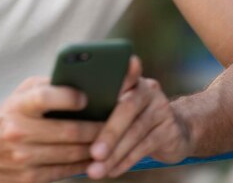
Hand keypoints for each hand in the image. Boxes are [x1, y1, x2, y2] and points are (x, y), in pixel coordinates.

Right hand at [0, 76, 100, 182]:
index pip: (45, 97)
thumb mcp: (20, 94)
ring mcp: (24, 159)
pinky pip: (65, 172)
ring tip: (110, 140)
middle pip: (68, 132)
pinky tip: (94, 157)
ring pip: (71, 154)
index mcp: (18, 106)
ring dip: (95, 148)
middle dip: (96, 128)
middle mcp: (19, 132)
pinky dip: (82, 164)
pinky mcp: (29, 179)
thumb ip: (48, 86)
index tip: (86, 96)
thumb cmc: (7, 115)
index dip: (68, 97)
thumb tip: (83, 82)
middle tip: (115, 123)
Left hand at [86, 56, 192, 178]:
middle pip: (127, 108)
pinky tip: (112, 171)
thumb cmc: (136, 116)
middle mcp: (148, 89)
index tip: (98, 86)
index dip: (112, 78)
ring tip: (97, 169)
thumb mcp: (122, 103)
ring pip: (136, 132)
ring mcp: (161, 109)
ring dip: (115, 154)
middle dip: (109, 133)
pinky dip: (126, 161)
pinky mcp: (169, 130)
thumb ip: (103, 101)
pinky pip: (144, 147)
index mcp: (131, 79)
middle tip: (93, 153)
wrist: (176, 129)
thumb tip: (73, 117)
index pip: (119, 76)